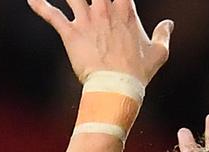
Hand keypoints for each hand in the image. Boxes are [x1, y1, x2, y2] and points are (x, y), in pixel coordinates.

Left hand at [28, 0, 172, 85]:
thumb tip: (169, 24)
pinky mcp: (71, 33)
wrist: (117, 88)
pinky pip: (51, 15)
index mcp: (126, 13)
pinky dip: (39, 5)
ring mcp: (87, 21)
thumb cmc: (139, 72)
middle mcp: (105, 11)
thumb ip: (164, 35)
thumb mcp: (159, 53)